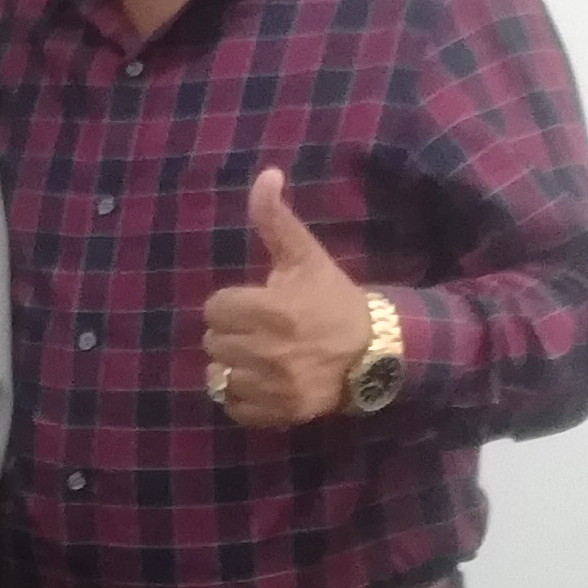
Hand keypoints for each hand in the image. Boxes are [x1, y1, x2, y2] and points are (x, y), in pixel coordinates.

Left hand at [199, 166, 369, 427]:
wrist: (373, 351)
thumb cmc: (332, 299)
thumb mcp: (305, 255)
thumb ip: (276, 218)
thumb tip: (266, 174)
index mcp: (275, 310)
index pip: (214, 308)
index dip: (230, 304)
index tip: (253, 303)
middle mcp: (272, 351)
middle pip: (214, 341)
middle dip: (232, 332)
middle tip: (258, 329)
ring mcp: (276, 386)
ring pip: (219, 375)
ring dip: (233, 365)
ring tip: (259, 355)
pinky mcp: (280, 412)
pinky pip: (234, 406)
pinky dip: (242, 396)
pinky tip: (262, 380)